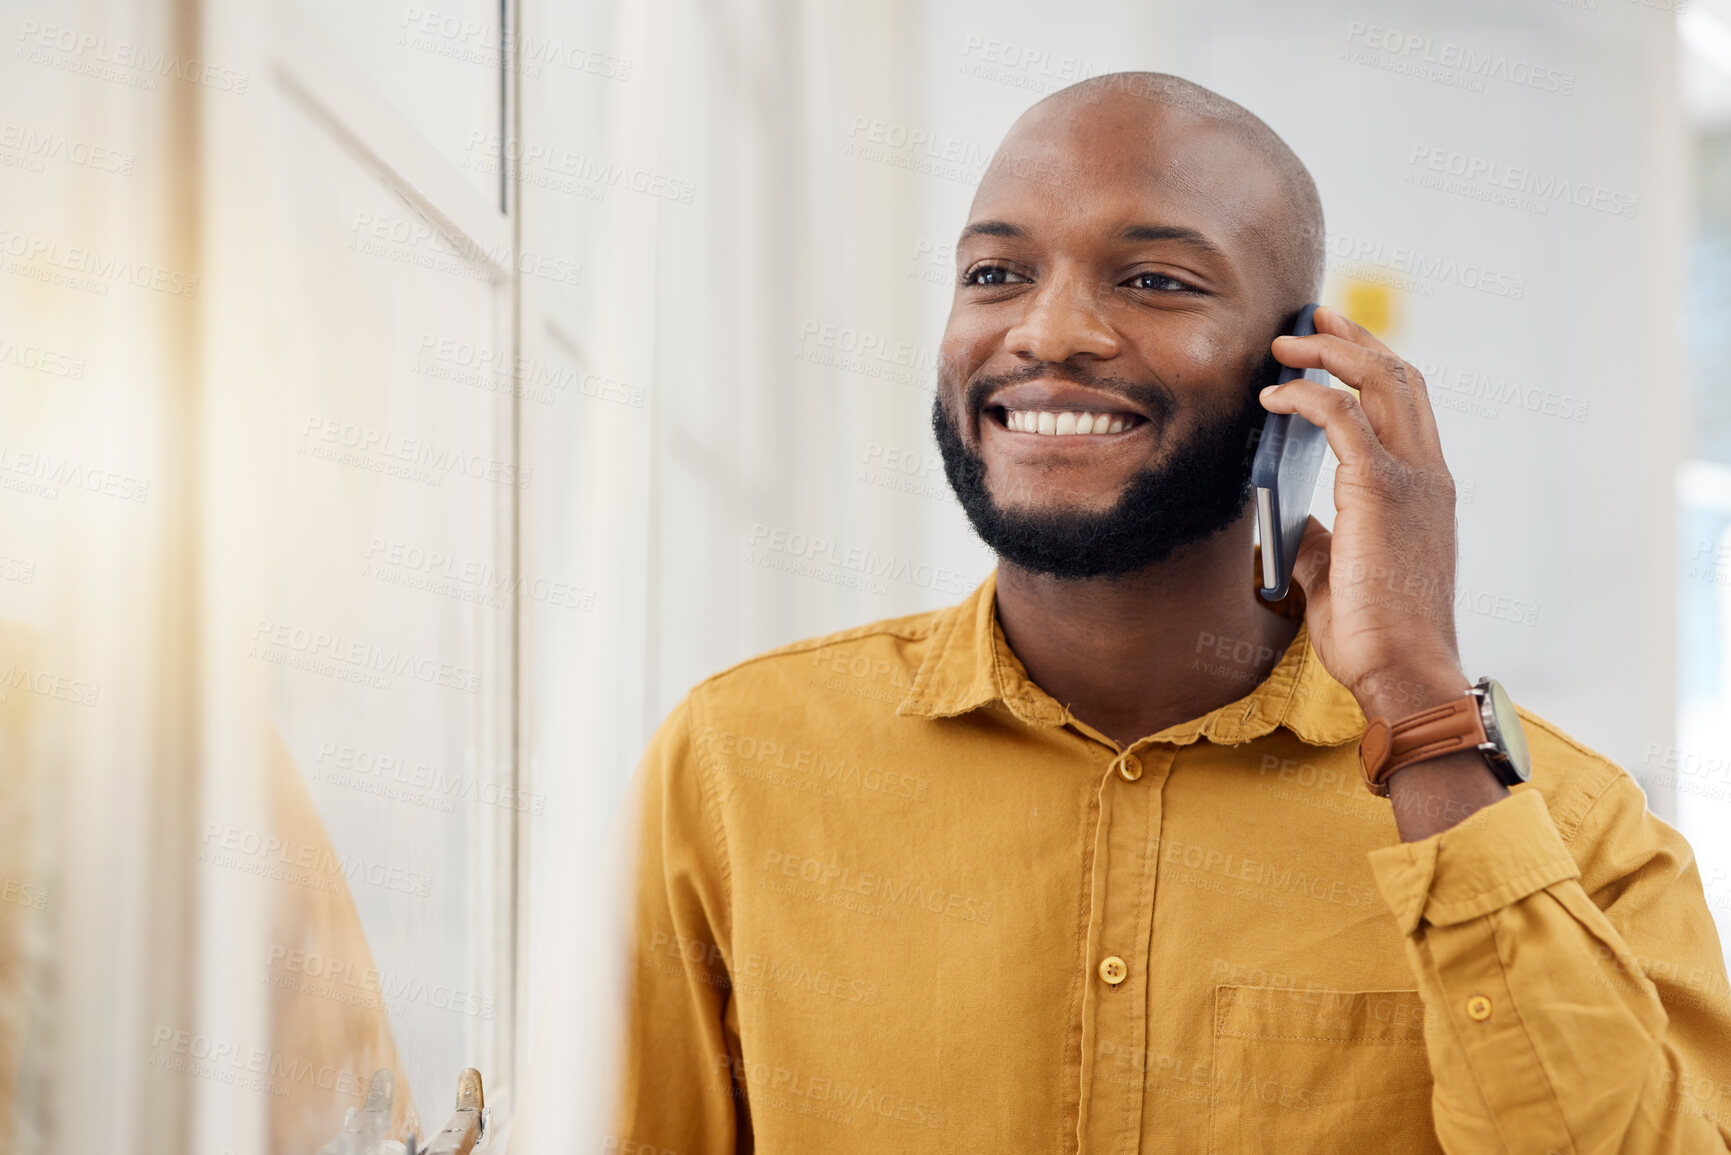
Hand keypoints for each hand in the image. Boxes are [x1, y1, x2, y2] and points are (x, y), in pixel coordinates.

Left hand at [1258, 305, 1467, 719]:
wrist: (1403, 672)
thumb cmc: (1374, 638)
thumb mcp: (1338, 579)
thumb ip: (1321, 545)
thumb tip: (1291, 527)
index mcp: (1425, 490)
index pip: (1408, 405)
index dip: (1373, 364)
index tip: (1335, 343)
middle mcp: (1427, 474)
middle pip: (1400, 377)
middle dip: (1354, 336)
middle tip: (1312, 315)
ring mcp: (1412, 479)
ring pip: (1381, 382)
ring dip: (1330, 351)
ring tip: (1285, 341)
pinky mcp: (1382, 491)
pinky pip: (1343, 418)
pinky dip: (1307, 395)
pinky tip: (1274, 396)